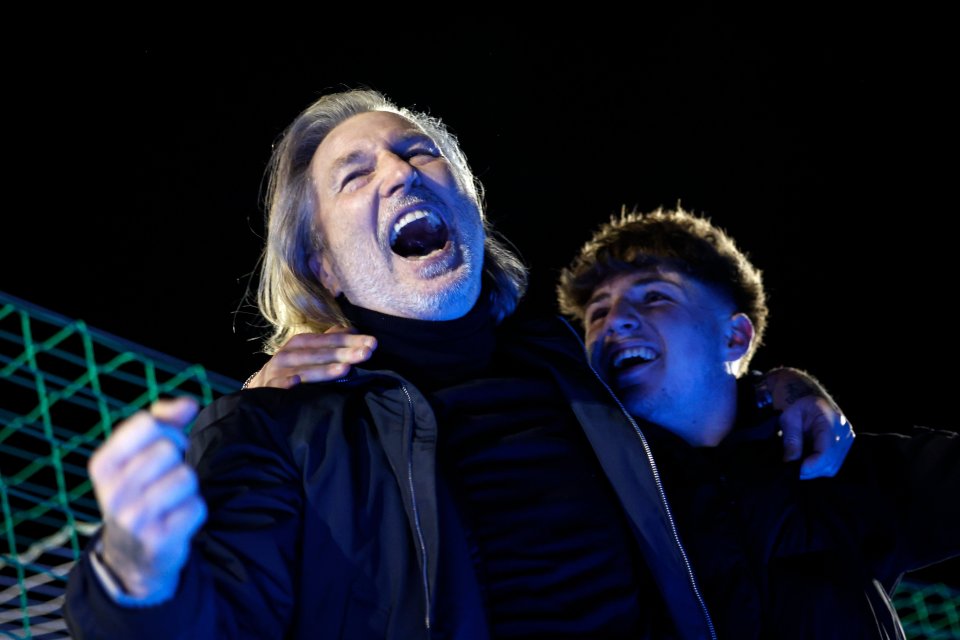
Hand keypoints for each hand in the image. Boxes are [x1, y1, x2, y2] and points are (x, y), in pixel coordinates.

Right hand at [88, 397, 205, 598]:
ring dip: (188, 487)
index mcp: (102, 465)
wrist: (132, 554)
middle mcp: (112, 493)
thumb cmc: (140, 491)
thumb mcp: (138, 454)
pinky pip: (197, 507)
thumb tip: (188, 404)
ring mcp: (133, 519)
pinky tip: (177, 519)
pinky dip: (194, 510)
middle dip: (177, 460)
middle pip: (168, 450)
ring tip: (171, 500)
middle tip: (166, 479)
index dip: (166, 431)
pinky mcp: (158, 541)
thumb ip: (163, 420)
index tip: (163, 448)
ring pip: (186, 477)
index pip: (146, 424)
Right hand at [245, 328, 376, 388]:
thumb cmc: (291, 369)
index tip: (372, 343)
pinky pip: (278, 386)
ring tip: (345, 369)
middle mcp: (289, 354)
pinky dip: (286, 384)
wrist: (258, 389)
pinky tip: (296, 383)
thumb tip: (352, 330)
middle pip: (319, 353)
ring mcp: (278, 371)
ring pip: (302, 369)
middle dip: (343, 353)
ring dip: (323, 370)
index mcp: (301, 343)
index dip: (350, 340)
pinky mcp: (268, 388)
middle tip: (366, 354)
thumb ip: (329, 341)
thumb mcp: (308, 352)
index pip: (329, 339)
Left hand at [761, 366, 855, 478]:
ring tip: (798, 464)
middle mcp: (843, 431)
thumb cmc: (797, 404)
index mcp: (830, 421)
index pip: (825, 452)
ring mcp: (847, 438)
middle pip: (830, 463)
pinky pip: (834, 463)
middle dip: (809, 470)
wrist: (807, 395)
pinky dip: (820, 466)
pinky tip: (807, 461)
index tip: (794, 470)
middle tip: (791, 469)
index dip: (810, 466)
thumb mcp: (788, 418)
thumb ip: (791, 440)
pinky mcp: (845, 444)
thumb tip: (790, 462)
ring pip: (833, 466)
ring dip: (814, 469)